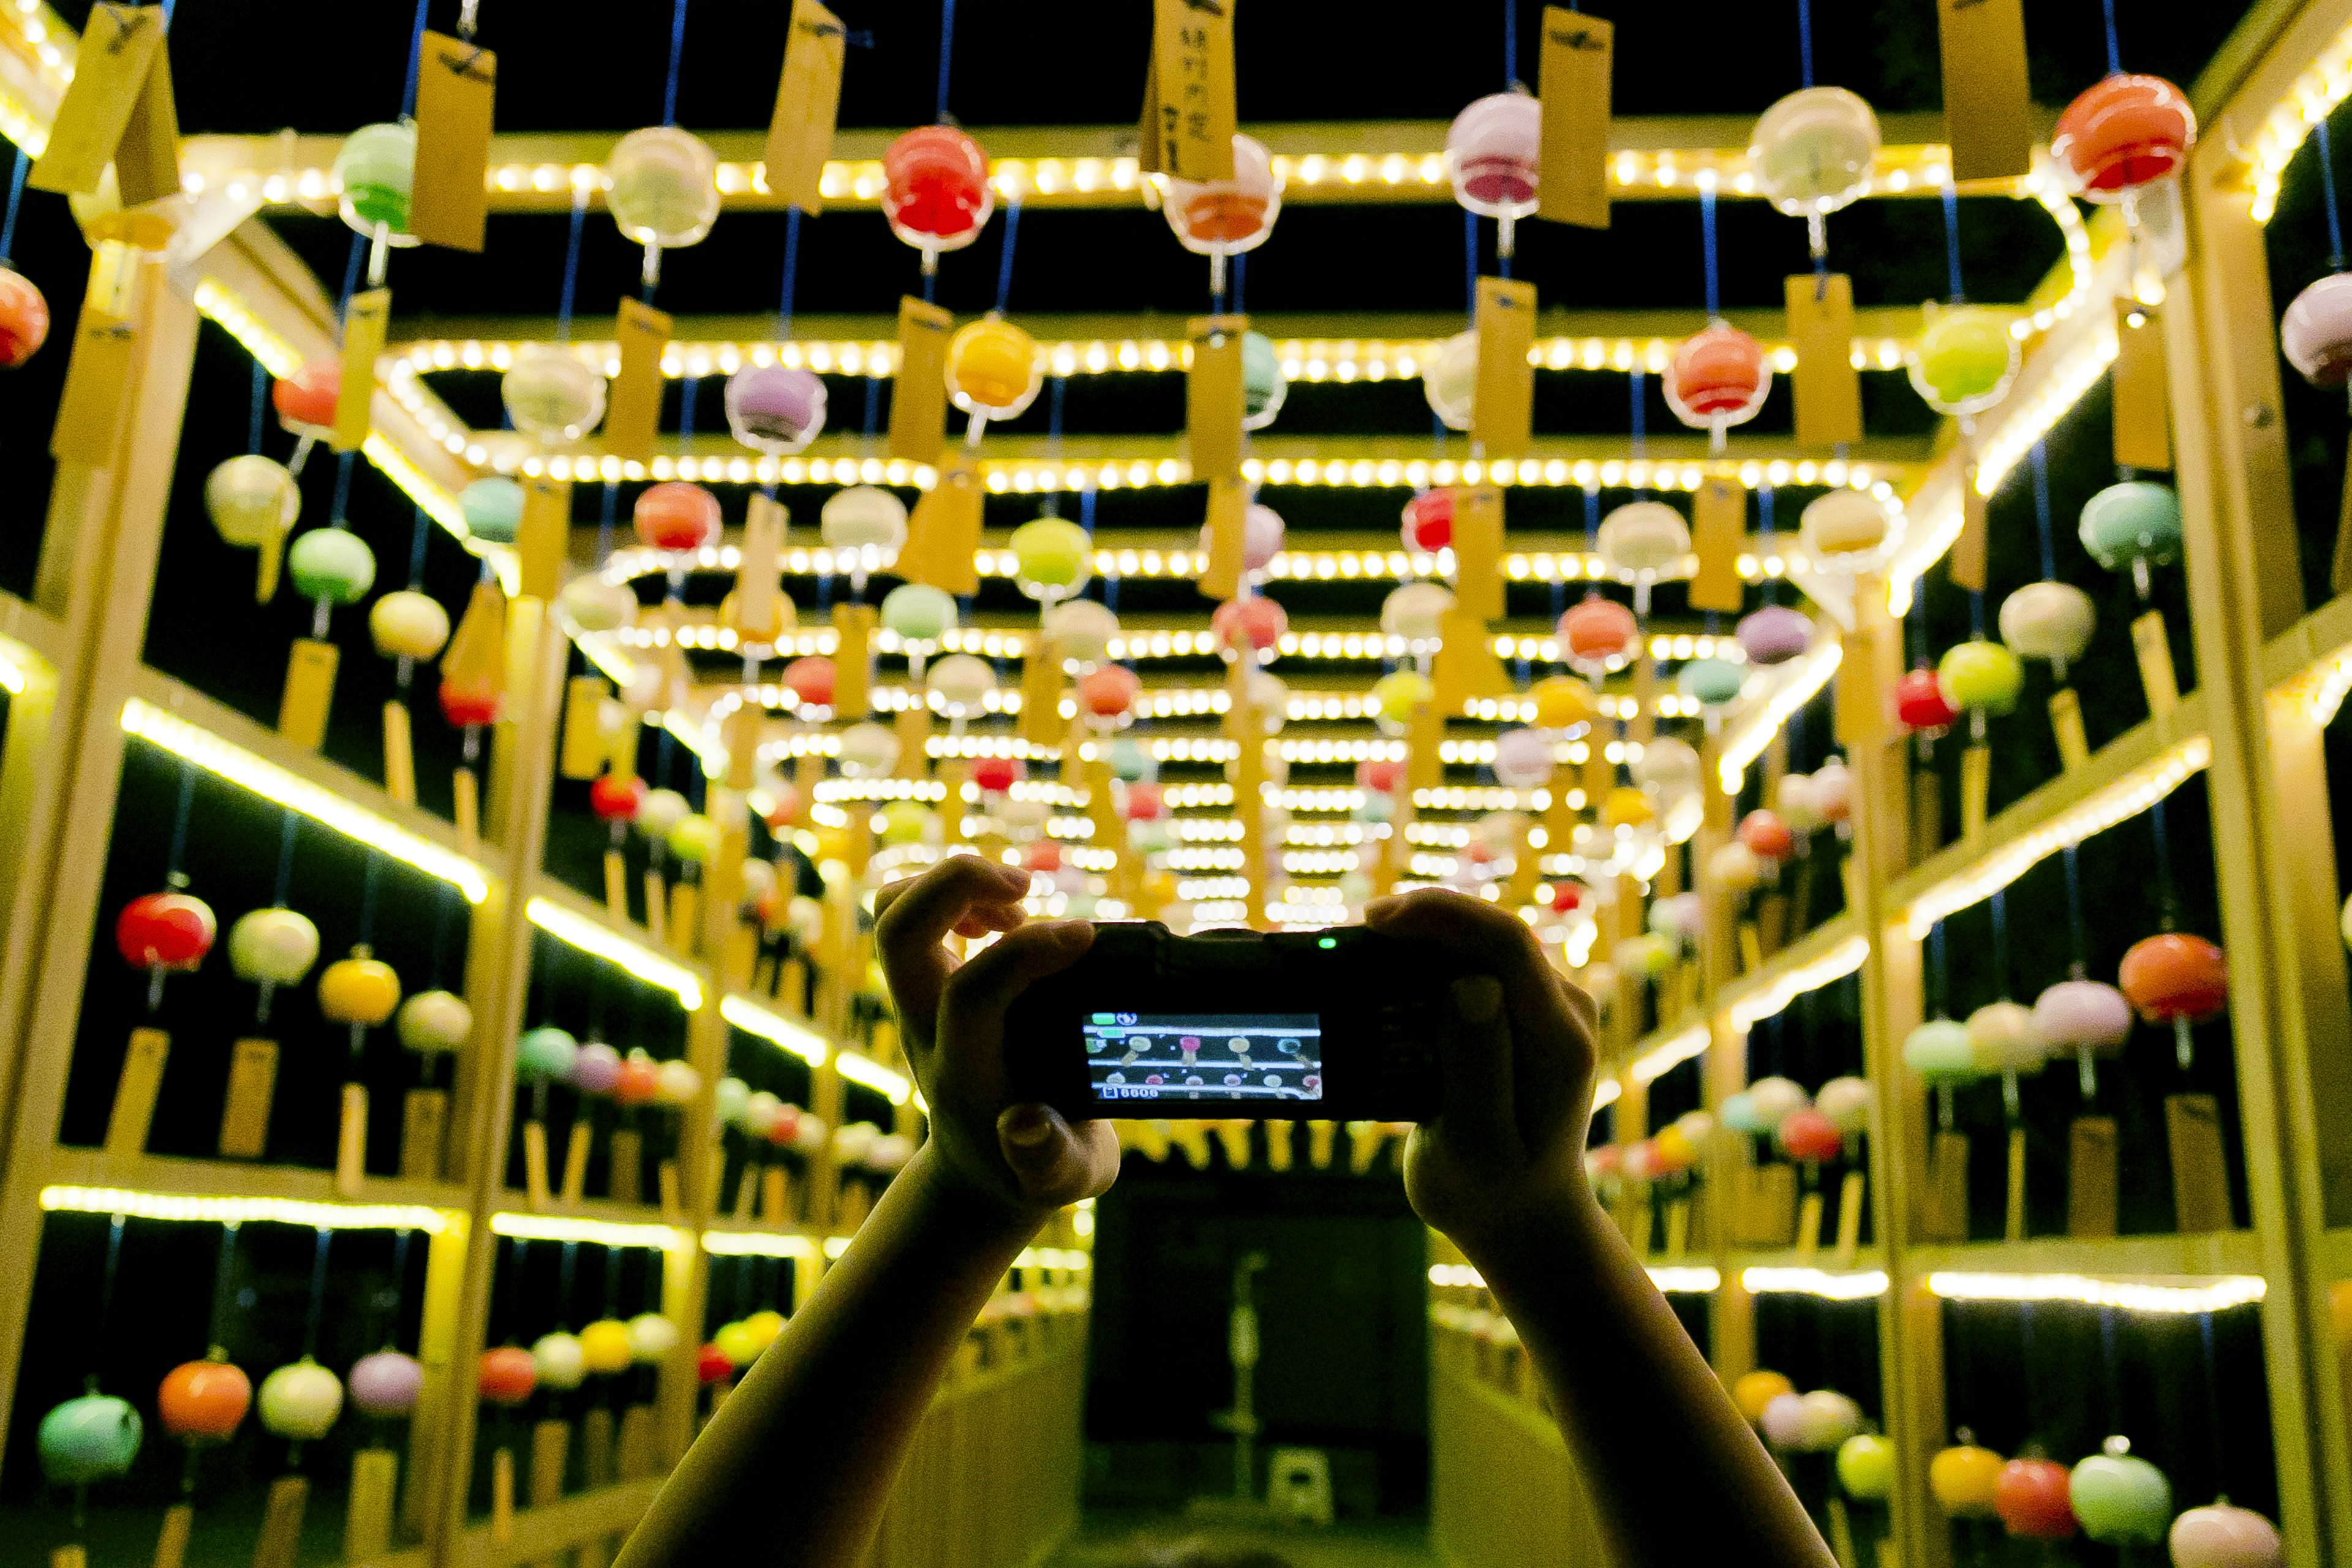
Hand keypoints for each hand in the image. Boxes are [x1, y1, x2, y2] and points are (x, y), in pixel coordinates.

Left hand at [873, 856, 1120, 1219]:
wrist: (982, 1172)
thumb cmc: (1036, 1171)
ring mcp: (918, 1002)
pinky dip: (956, 893)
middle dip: (958, 885)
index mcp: (964, 1073)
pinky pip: (912, 912)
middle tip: (1025, 889)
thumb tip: (1023, 1122)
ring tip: (1017, 900)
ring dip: (951, 883)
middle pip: (898, 931)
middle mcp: (925, 1030)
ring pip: (892, 910)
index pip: (970, 993)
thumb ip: (1050, 1159)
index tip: (1086, 936)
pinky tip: (1008, 918)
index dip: (1027, 952)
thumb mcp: (1064, 1180)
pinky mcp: (927, 982)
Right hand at [1364, 887, 1602, 1255]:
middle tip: (1353, 933)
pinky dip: (1426, 962)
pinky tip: (1386, 972)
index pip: (1507, 945)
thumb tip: (1470, 983)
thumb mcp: (1477, 1145)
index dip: (1443, 917)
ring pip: (1479, 945)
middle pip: (1491, 934)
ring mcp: (1544, 1009)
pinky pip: (1473, 966)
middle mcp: (1562, 1011)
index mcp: (1558, 1040)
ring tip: (1362, 951)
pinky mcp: (1520, 1014)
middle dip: (1424, 920)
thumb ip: (1477, 1067)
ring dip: (1422, 938)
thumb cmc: (1492, 1192)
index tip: (1376, 921)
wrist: (1523, 1218)